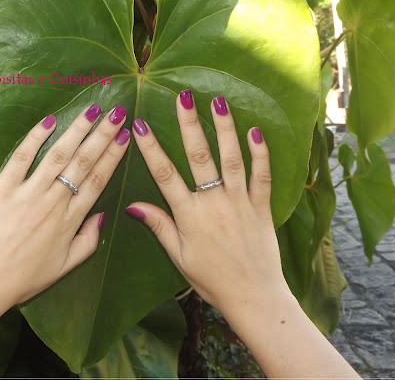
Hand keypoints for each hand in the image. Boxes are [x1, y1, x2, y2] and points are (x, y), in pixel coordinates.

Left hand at [0, 104, 130, 306]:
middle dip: (103, 134)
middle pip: (84, 162)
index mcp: (70, 221)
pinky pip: (22, 158)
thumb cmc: (22, 279)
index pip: (98, 180)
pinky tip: (50, 120)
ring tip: (93, 109)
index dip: (113, 156)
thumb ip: (88, 242)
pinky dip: (36, 138)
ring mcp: (28, 193)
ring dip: (78, 129)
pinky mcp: (3, 188)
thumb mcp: (64, 267)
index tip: (126, 135)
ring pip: (58, 155)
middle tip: (117, 112)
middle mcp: (54, 202)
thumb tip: (103, 216)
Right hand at [126, 91, 289, 318]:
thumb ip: (159, 226)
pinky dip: (260, 154)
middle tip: (183, 96)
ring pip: (231, 159)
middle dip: (189, 124)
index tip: (139, 124)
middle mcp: (213, 202)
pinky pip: (261, 176)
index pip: (164, 174)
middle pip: (199, 156)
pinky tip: (255, 131)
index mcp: (189, 215)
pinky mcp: (261, 207)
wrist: (253, 296)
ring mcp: (239, 202)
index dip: (151, 147)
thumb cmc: (211, 280)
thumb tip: (133, 204)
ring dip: (224, 129)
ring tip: (218, 102)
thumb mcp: (178, 256)